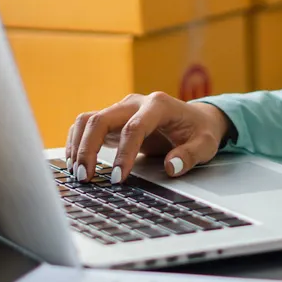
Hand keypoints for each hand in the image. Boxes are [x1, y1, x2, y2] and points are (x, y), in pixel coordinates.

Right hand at [64, 92, 230, 183]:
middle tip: (85, 177)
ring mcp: (121, 109)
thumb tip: (171, 167)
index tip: (119, 178)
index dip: (124, 153)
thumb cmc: (199, 131)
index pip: (134, 127)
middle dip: (89, 149)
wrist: (195, 118)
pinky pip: (87, 125)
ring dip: (78, 145)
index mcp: (158, 105)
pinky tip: (76, 163)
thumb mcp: (205, 144)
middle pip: (102, 119)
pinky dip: (77, 142)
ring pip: (89, 120)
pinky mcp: (113, 119)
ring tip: (77, 173)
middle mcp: (135, 103)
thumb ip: (190, 155)